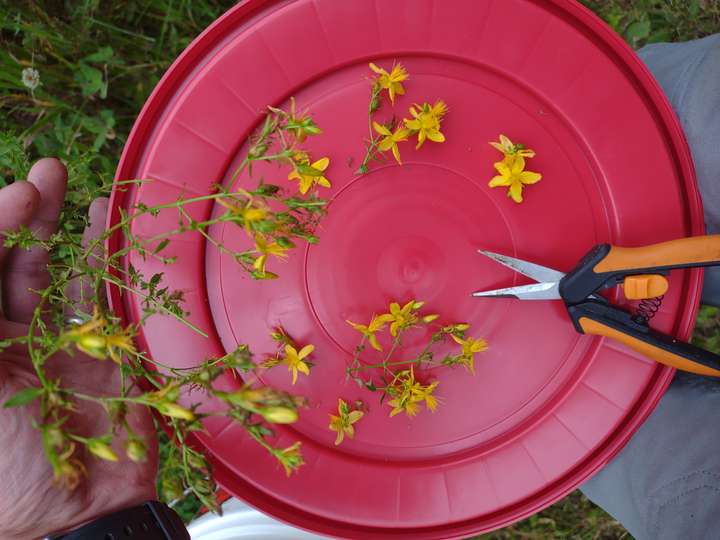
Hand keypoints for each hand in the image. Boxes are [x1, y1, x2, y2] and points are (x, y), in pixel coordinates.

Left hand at [0, 159, 157, 539]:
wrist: (80, 509)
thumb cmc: (7, 460)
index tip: (16, 196)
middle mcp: (5, 339)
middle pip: (6, 264)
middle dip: (20, 217)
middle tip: (42, 175)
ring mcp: (54, 342)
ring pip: (49, 272)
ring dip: (56, 230)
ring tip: (63, 186)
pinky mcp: (102, 349)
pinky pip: (99, 296)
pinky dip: (101, 260)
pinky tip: (101, 226)